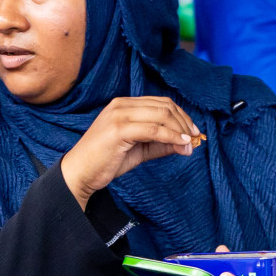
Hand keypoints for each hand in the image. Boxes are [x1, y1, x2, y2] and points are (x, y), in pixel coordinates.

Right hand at [61, 96, 200, 208]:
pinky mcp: (118, 129)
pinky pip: (154, 129)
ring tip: (188, 144)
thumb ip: (160, 143)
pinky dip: (171, 136)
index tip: (193, 132)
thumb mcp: (138, 150)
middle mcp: (121, 105)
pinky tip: (180, 144)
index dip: (181, 116)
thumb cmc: (105, 161)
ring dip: (180, 129)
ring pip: (161, 114)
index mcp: (123, 105)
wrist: (80, 173)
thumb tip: (186, 143)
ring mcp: (119, 115)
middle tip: (195, 138)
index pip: (160, 103)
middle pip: (164, 106)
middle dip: (184, 122)